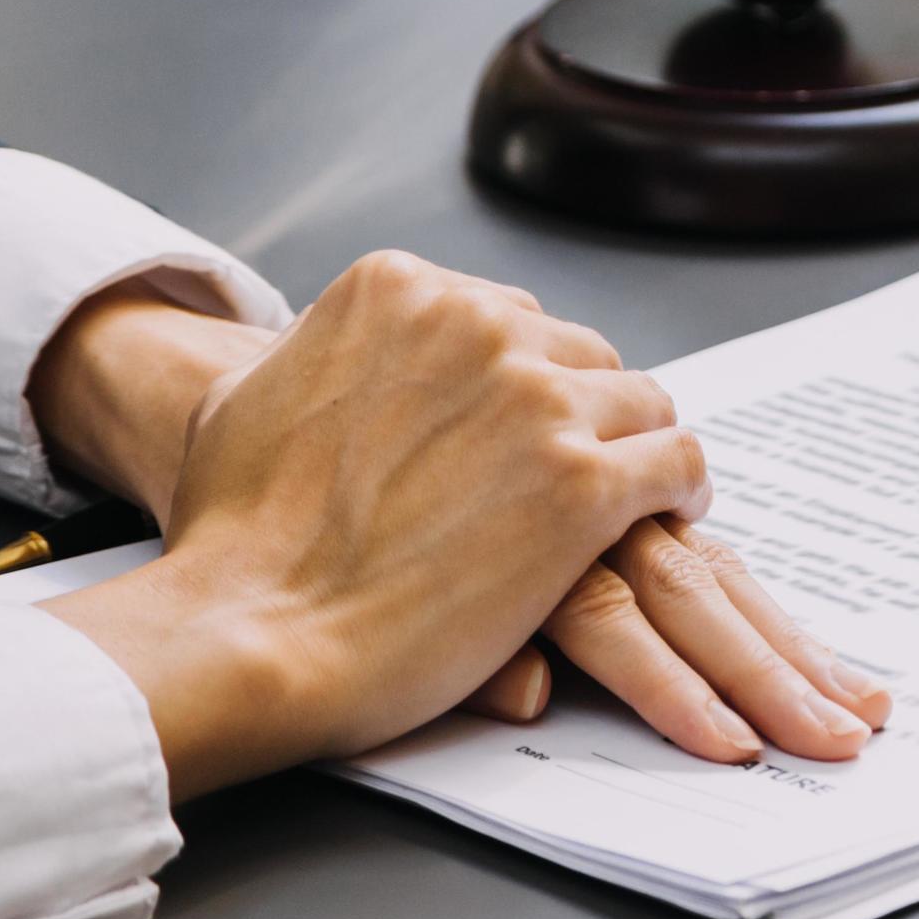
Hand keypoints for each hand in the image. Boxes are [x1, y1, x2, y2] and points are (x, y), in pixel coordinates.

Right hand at [33, 269, 889, 766]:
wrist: (249, 630)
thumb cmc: (236, 539)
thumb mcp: (261, 398)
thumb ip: (341, 360)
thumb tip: (373, 371)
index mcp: (401, 288)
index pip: (509, 319)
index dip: (525, 382)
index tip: (529, 424)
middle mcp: (479, 324)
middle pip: (582, 356)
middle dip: (584, 415)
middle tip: (582, 470)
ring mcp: (538, 400)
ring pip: (640, 403)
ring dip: (636, 453)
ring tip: (640, 499)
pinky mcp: (585, 483)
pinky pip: (675, 462)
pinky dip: (681, 491)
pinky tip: (669, 517)